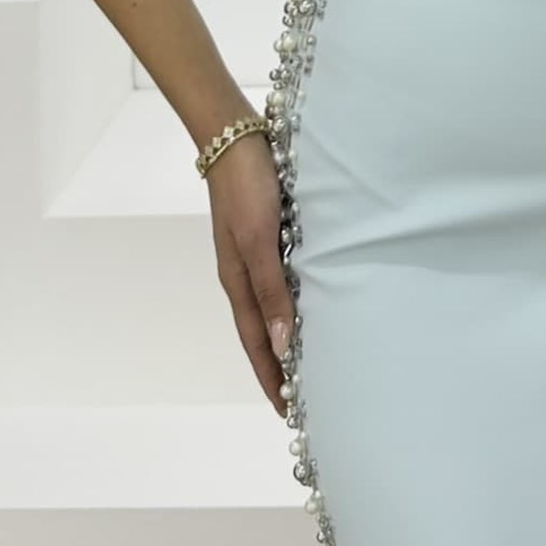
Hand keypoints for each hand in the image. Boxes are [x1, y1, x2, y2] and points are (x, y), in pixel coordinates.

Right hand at [205, 133, 293, 419]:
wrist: (234, 135)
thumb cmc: (248, 187)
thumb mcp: (260, 242)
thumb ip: (272, 292)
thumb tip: (284, 347)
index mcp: (239, 282)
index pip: (258, 343)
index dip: (271, 377)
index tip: (287, 410)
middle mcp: (244, 274)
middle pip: (263, 330)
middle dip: (279, 365)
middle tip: (302, 395)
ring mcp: (254, 254)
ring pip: (272, 307)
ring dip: (287, 334)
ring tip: (310, 358)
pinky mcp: (266, 234)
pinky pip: (281, 280)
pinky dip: (293, 302)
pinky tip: (312, 301)